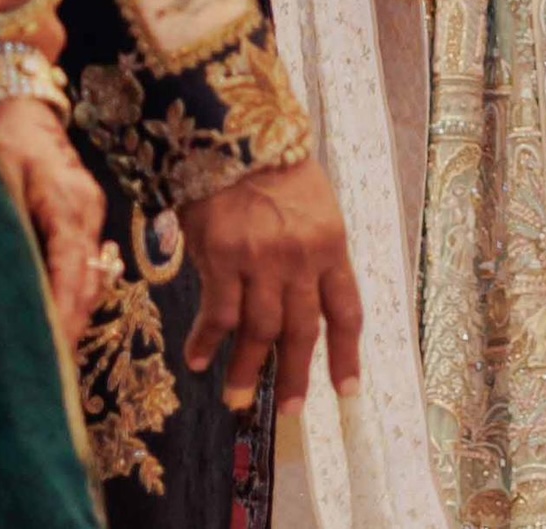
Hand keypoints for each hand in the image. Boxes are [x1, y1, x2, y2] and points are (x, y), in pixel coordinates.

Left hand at [0, 98, 111, 344]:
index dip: (63, 312)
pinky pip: (84, 265)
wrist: (23, 105)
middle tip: (48, 373)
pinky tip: (57, 321)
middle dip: (71, 326)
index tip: (51, 350)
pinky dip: (72, 295)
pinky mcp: (83, 217)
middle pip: (88, 282)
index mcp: (66, 203)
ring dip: (73, 316)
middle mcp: (86, 213)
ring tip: (51, 359)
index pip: (70, 270)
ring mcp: (90, 215)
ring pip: (91, 278)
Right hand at [176, 157, 363, 418]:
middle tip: (289, 411)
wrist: (236, 134)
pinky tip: (199, 360)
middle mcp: (301, 259)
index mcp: (331, 245)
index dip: (346, 354)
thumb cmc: (276, 170)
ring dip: (247, 370)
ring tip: (237, 398)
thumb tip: (306, 304)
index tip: (346, 390)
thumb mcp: (315, 208)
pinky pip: (218, 314)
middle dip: (295, 376)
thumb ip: (315, 254)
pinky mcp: (222, 258)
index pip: (346, 311)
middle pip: (302, 331)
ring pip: (259, 331)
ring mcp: (261, 261)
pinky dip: (208, 341)